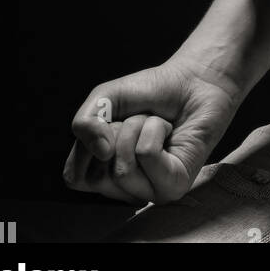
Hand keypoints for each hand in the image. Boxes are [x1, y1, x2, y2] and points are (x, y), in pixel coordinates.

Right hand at [63, 56, 240, 204]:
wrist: (194, 79)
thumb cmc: (152, 92)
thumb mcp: (105, 99)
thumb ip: (84, 122)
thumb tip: (100, 152)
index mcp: (106, 173)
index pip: (75, 178)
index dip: (86, 145)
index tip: (110, 123)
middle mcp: (127, 188)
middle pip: (96, 177)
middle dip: (115, 132)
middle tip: (137, 120)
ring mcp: (150, 191)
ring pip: (122, 169)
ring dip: (137, 128)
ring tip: (155, 123)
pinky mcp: (174, 186)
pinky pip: (147, 156)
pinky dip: (154, 130)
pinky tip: (169, 130)